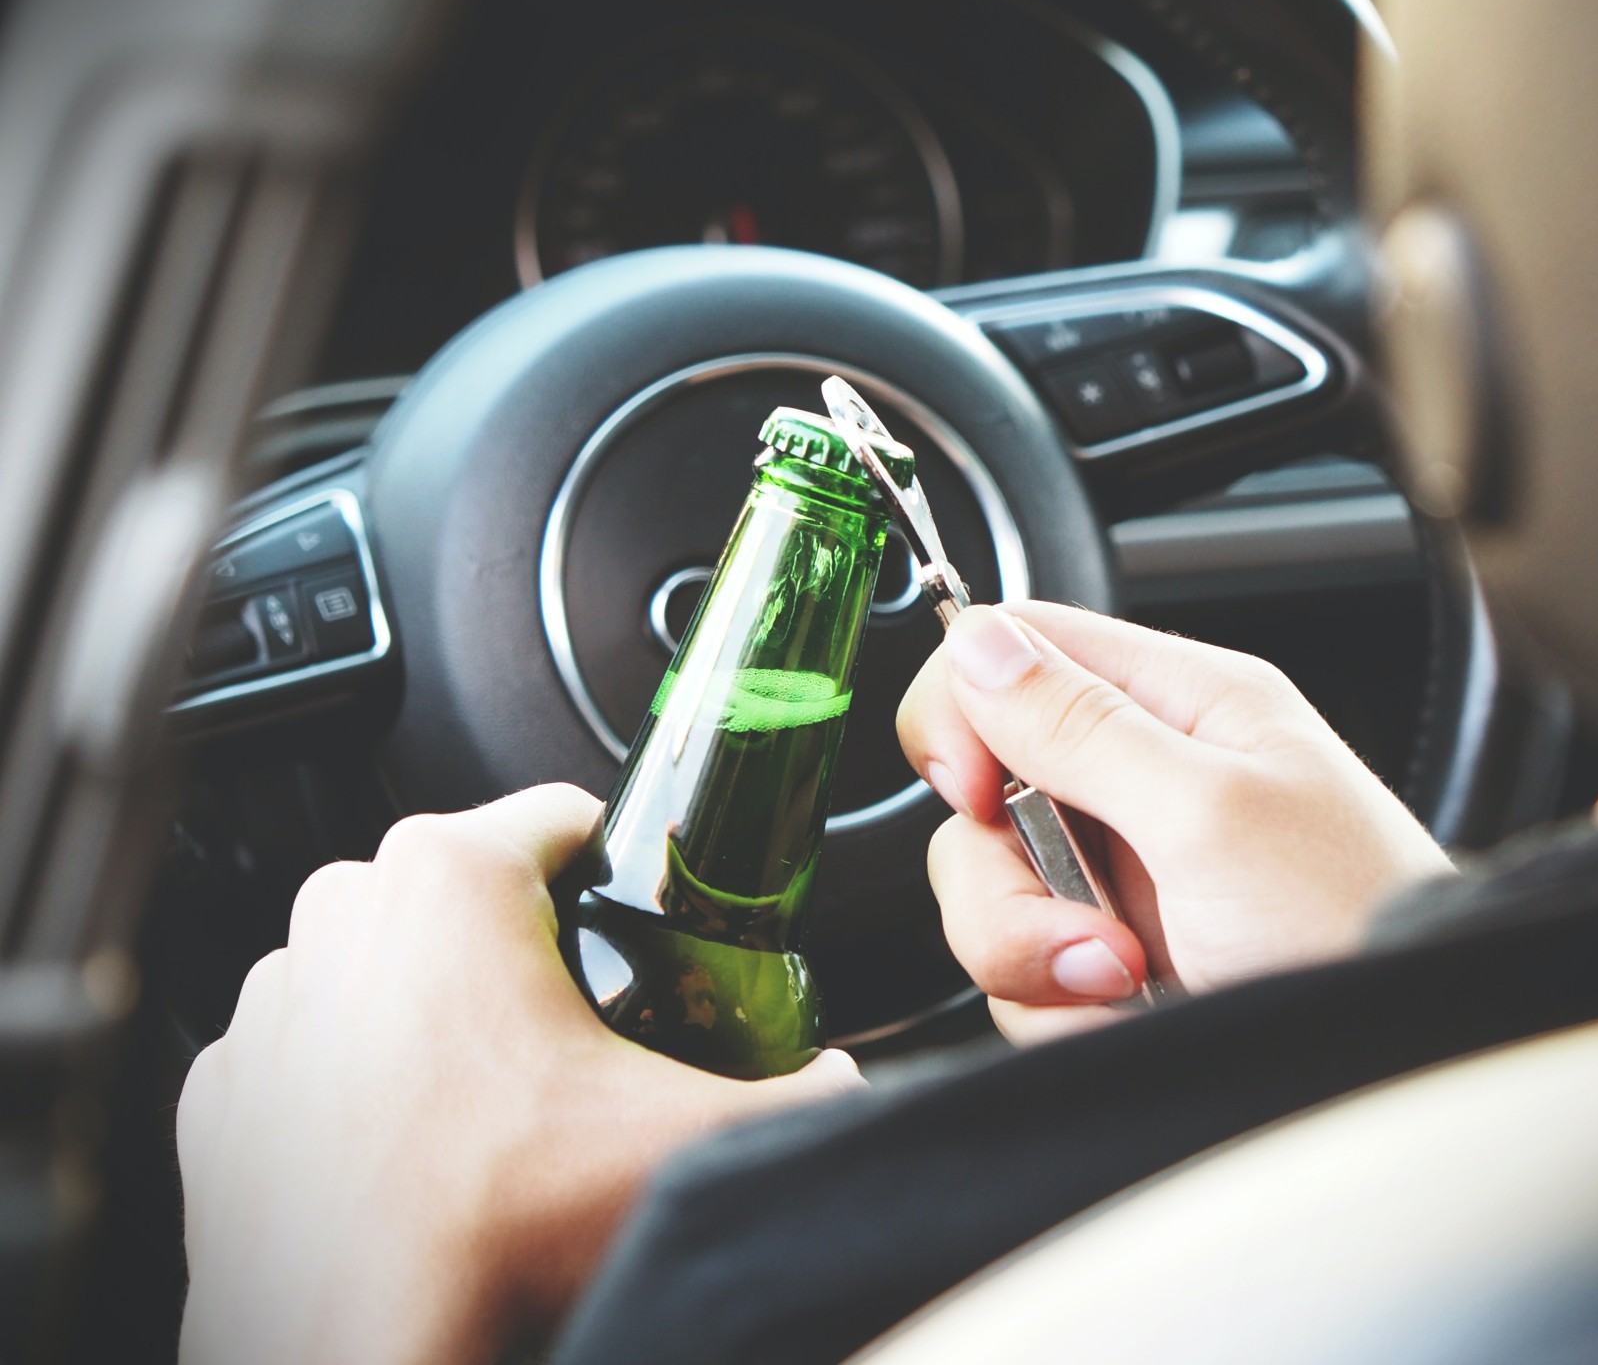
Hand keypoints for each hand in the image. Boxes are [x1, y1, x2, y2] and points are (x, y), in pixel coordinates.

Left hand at [176, 785, 860, 1364]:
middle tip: (585, 1029)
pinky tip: (414, 1141)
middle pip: (472, 889)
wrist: (362, 1346)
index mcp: (450, 876)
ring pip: (385, 962)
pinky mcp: (220, 1088)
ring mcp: (269, 1001)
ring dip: (437, 1006)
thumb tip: (846, 1083)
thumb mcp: (694, 1137)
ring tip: (497, 1097)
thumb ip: (807, 1092)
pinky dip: (357, 1077)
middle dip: (530, 942)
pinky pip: (311, 1046)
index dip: (624, 867)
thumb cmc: (497, 1228)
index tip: (643, 924)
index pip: (564, 815)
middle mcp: (341, 912)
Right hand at [896, 603, 1453, 1042]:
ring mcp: (1124, 876)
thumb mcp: (1211, 815)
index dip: (965, 713)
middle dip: (1009, 880)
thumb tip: (978, 642)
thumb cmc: (1353, 928)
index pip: (1017, 649)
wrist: (1393, 1069)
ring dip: (1036, 956)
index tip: (976, 793)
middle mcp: (1144, 781)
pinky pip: (1020, 974)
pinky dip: (1060, 1009)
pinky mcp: (1111, 961)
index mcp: (1183, 704)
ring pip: (991, 892)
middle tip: (1090, 929)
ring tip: (1128, 980)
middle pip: (983, 793)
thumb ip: (1083, 726)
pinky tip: (1131, 1014)